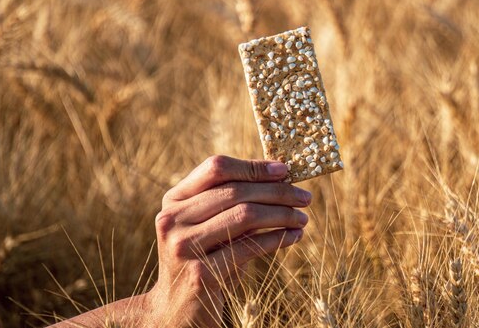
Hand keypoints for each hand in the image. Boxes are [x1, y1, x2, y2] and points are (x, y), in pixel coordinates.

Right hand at [146, 155, 310, 326]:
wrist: (176, 311)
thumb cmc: (203, 259)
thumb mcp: (208, 225)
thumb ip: (231, 201)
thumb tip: (280, 176)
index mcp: (174, 200)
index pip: (216, 168)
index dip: (253, 167)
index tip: (285, 170)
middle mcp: (173, 219)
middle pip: (235, 191)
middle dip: (277, 191)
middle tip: (305, 197)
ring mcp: (184, 247)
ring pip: (244, 215)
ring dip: (281, 214)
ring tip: (302, 218)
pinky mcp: (200, 274)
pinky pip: (249, 247)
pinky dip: (277, 238)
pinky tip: (293, 236)